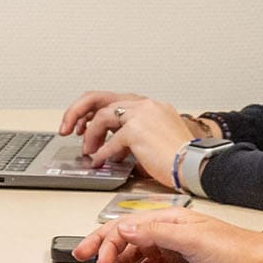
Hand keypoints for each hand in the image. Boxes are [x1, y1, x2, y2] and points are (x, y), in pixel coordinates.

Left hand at [72, 94, 209, 182]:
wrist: (195, 164)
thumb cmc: (178, 157)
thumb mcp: (152, 138)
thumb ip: (129, 135)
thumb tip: (105, 147)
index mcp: (147, 104)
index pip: (110, 99)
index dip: (89, 110)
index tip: (79, 125)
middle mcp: (143, 104)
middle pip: (97, 97)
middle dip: (76, 112)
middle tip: (67, 129)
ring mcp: (140, 114)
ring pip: (101, 117)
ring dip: (90, 136)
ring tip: (87, 151)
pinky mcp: (137, 130)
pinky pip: (110, 142)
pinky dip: (102, 153)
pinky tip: (100, 162)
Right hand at [73, 209, 262, 262]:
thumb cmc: (234, 248)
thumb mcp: (193, 239)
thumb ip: (157, 233)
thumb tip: (125, 230)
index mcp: (167, 219)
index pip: (125, 226)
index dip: (105, 240)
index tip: (92, 257)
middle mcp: (167, 231)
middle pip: (126, 237)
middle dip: (103, 247)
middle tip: (84, 259)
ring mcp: (172, 247)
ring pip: (135, 252)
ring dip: (117, 260)